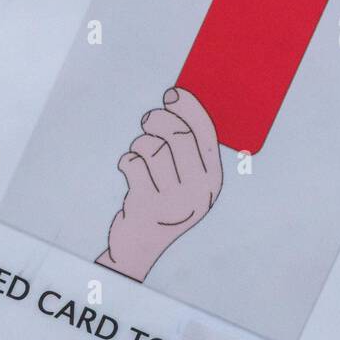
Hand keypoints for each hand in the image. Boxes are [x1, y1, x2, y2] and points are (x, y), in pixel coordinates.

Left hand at [96, 86, 221, 281]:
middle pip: (178, 137)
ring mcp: (174, 202)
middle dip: (159, 120)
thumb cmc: (162, 202)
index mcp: (213, 181)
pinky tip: (128, 170)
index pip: (206, 135)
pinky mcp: (148, 208)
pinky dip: (127, 160)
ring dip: (140, 144)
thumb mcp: (184, 181)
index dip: (189, 108)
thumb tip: (178, 102)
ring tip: (138, 155)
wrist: (140, 246)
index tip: (172, 93)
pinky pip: (133, 164)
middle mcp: (198, 192)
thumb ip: (187, 149)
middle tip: (147, 120)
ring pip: (152, 148)